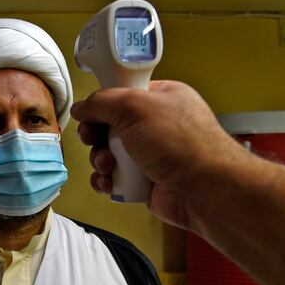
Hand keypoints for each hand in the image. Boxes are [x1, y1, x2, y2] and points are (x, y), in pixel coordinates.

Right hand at [70, 80, 245, 228]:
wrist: (203, 190)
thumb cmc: (183, 145)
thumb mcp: (135, 107)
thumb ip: (102, 102)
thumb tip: (82, 107)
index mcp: (161, 97)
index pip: (122, 93)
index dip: (102, 104)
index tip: (91, 112)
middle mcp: (156, 125)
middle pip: (109, 126)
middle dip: (97, 137)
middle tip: (95, 139)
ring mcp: (151, 154)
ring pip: (108, 153)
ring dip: (101, 160)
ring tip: (109, 165)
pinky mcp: (145, 179)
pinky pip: (114, 177)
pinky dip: (107, 181)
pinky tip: (109, 182)